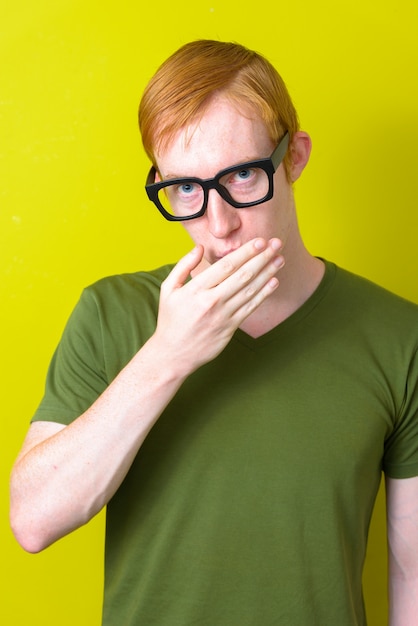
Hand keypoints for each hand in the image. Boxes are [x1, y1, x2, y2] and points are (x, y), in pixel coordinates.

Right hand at [153, 238, 283, 374]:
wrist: (173, 354)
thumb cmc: (170, 320)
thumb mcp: (168, 289)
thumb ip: (183, 266)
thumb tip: (199, 247)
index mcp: (196, 289)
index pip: (226, 266)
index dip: (245, 252)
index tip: (259, 241)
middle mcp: (211, 301)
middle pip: (242, 275)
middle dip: (262, 258)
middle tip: (277, 244)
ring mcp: (223, 316)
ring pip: (250, 290)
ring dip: (267, 273)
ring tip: (280, 259)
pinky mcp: (230, 328)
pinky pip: (250, 308)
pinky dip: (264, 294)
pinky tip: (273, 282)